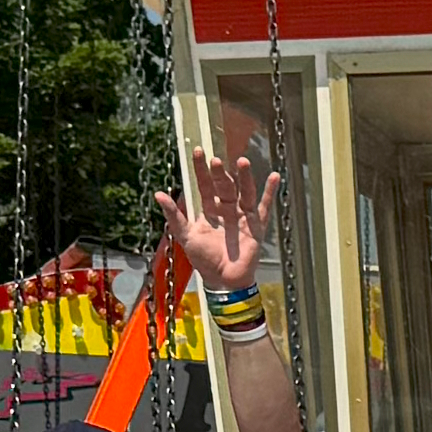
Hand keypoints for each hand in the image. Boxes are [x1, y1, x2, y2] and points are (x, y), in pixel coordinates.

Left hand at [152, 139, 270, 296]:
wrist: (223, 280)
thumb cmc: (203, 259)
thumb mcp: (185, 236)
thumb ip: (174, 215)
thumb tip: (158, 193)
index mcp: (209, 209)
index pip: (205, 184)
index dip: (201, 169)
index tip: (199, 152)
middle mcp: (226, 209)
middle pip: (224, 185)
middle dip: (221, 173)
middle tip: (216, 161)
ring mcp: (242, 215)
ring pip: (244, 191)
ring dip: (244, 177)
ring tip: (242, 162)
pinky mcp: (256, 225)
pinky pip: (264, 206)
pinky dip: (269, 192)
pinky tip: (274, 176)